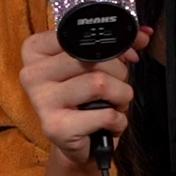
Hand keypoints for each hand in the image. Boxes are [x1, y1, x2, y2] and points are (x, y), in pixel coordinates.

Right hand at [17, 27, 149, 166]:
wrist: (74, 142)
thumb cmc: (84, 99)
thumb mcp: (95, 65)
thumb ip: (117, 46)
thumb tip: (143, 35)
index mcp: (36, 50)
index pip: (78, 33)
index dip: (112, 43)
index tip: (126, 54)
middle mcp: (32, 73)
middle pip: (91, 59)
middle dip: (118, 73)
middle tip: (116, 87)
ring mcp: (41, 101)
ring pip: (100, 84)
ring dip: (121, 96)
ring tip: (114, 105)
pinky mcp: (56, 128)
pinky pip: (105, 115)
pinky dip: (118, 121)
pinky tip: (108, 124)